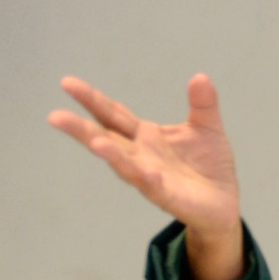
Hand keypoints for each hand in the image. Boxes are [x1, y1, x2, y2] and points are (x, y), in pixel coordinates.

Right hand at [49, 74, 243, 279]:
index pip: (113, 114)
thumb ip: (203, 104)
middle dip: (82, 129)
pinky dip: (149, 180)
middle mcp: (141, 156)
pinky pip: (156, 188)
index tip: (67, 83)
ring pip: (125, 165)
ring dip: (111, 155)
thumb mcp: (207, 128)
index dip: (92, 99)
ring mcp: (151, 177)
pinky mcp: (169, 197)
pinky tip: (147, 173)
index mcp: (146, 136)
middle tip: (55, 116)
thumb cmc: (208, 165)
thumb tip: (201, 76)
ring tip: (96, 143)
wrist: (224, 203)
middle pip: (106, 138)